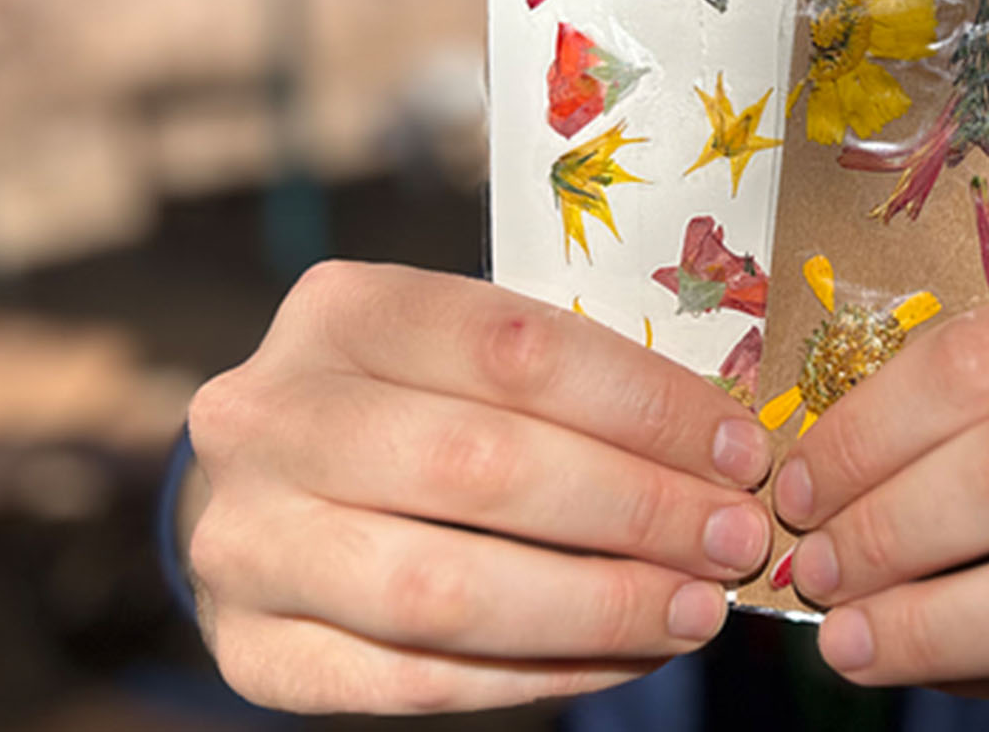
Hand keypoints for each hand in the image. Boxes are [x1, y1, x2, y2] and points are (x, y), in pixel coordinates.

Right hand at [181, 261, 775, 713]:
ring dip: (600, 606)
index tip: (741, 451)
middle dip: (638, 510)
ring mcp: (247, 539)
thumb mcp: (469, 357)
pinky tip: (627, 657)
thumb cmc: (414, 407)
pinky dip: (542, 673)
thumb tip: (727, 457)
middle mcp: (269, 416)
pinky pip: (419, 679)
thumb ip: (570, 388)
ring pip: (445, 588)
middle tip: (737, 540)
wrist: (269, 492)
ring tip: (697, 609)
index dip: (647, 406)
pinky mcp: (254, 650)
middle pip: (483, 467)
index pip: (516, 350)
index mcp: (342, 309)